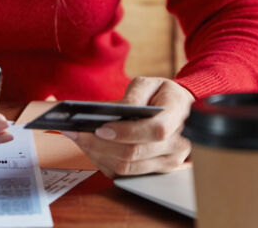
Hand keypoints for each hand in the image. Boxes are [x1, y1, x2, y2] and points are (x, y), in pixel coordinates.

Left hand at [64, 77, 193, 176]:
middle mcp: (178, 145)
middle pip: (135, 153)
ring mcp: (169, 162)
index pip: (154, 131)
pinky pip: (125, 174)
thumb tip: (115, 111)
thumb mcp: (150, 84)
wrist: (180, 110)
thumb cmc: (162, 95)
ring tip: (78, 139)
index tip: (100, 128)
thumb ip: (134, 94)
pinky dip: (104, 162)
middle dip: (100, 145)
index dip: (125, 132)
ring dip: (98, 155)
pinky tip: (91, 149)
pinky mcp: (156, 172)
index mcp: (178, 117)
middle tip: (76, 133)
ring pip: (127, 168)